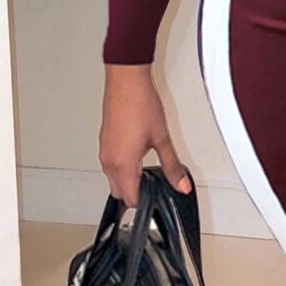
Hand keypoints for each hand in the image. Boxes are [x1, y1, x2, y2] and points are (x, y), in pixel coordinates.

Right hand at [100, 64, 192, 206]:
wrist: (126, 82)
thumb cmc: (140, 105)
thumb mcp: (162, 139)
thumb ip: (172, 166)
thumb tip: (181, 184)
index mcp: (123, 164)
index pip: (130, 199)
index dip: (145, 203)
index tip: (157, 198)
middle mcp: (109, 161)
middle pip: (119, 193)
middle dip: (135, 193)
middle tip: (154, 185)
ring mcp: (104, 151)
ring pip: (113, 179)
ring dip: (128, 180)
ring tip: (146, 167)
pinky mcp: (103, 142)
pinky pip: (109, 165)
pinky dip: (121, 167)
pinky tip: (136, 155)